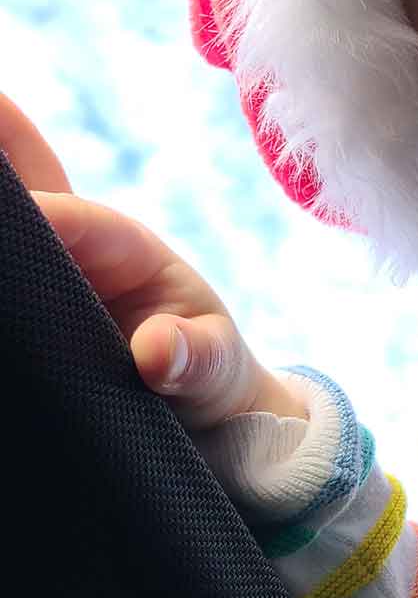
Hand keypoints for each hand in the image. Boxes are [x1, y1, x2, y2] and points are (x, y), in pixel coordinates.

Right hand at [0, 94, 307, 432]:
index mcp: (126, 247)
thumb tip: (158, 351)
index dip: (42, 214)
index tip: (20, 214)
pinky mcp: (21, 313)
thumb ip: (197, 358)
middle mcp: (75, 247)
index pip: (77, 219)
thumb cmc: (208, 374)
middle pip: (22, 184)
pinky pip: (2, 270)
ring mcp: (42, 277)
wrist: (201, 413)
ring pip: (5, 220)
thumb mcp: (216, 368)